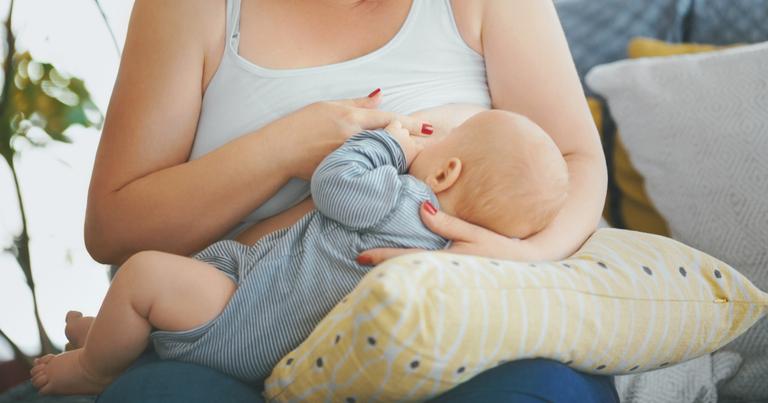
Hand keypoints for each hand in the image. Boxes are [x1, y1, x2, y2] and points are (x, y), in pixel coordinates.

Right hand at [280, 90, 431, 179]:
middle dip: (411, 143)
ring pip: (382, 157)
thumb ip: (357, 103)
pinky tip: (390, 172)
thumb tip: (380, 96)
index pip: (388, 119)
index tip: (430, 128)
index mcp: (350, 118)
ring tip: (414, 159)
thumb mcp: (328, 106)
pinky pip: (367, 169)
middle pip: (390, 140)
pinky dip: (380, 169)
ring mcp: (348, 156)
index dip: (411, 123)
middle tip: (429, 147)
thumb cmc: (300, 125)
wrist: (279, 151)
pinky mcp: (343, 171)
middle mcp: (352, 137)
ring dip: (398, 157)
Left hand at [358, 201, 544, 264]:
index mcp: (445, 262)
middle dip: (379, 268)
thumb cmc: (501, 250)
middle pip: (402, 272)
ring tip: (369, 264)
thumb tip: (422, 207)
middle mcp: (440, 275)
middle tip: (355, 259)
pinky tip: (396, 269)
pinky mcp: (448, 283)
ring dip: (390, 271)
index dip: (381, 256)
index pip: (405, 258)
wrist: (525, 271)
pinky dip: (406, 273)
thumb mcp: (475, 233)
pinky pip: (421, 278)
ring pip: (410, 277)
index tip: (359, 256)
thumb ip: (447, 223)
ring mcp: (444, 282)